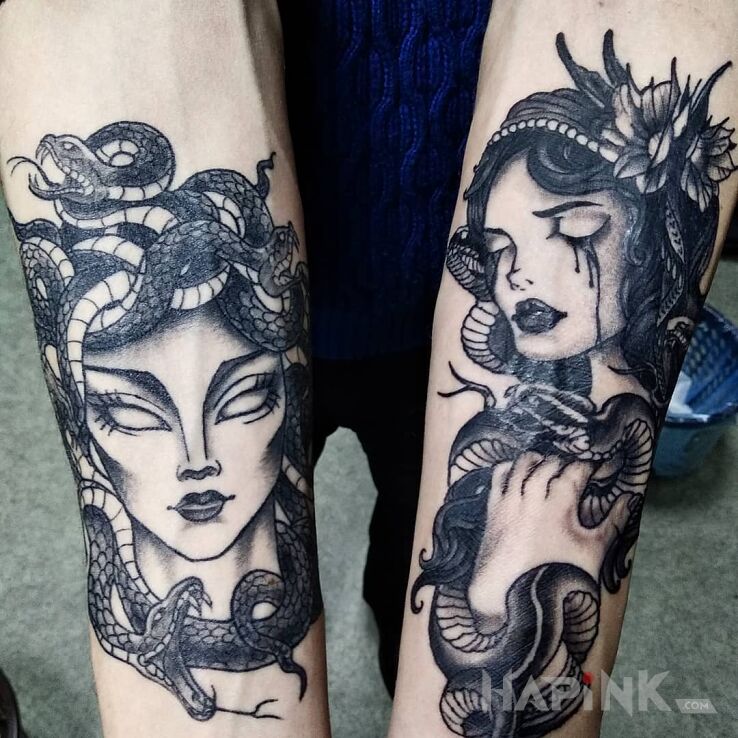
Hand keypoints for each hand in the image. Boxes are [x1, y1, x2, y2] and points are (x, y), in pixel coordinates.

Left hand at [468, 452, 631, 617]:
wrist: (515, 599)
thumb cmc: (559, 576)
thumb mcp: (593, 551)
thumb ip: (613, 522)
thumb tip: (630, 499)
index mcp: (558, 506)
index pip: (574, 471)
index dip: (587, 466)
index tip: (596, 467)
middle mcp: (531, 499)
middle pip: (546, 466)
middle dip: (561, 462)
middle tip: (570, 466)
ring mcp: (510, 504)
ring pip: (519, 467)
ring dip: (533, 460)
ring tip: (543, 460)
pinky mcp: (494, 512)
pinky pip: (497, 479)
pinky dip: (507, 468)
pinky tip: (513, 469)